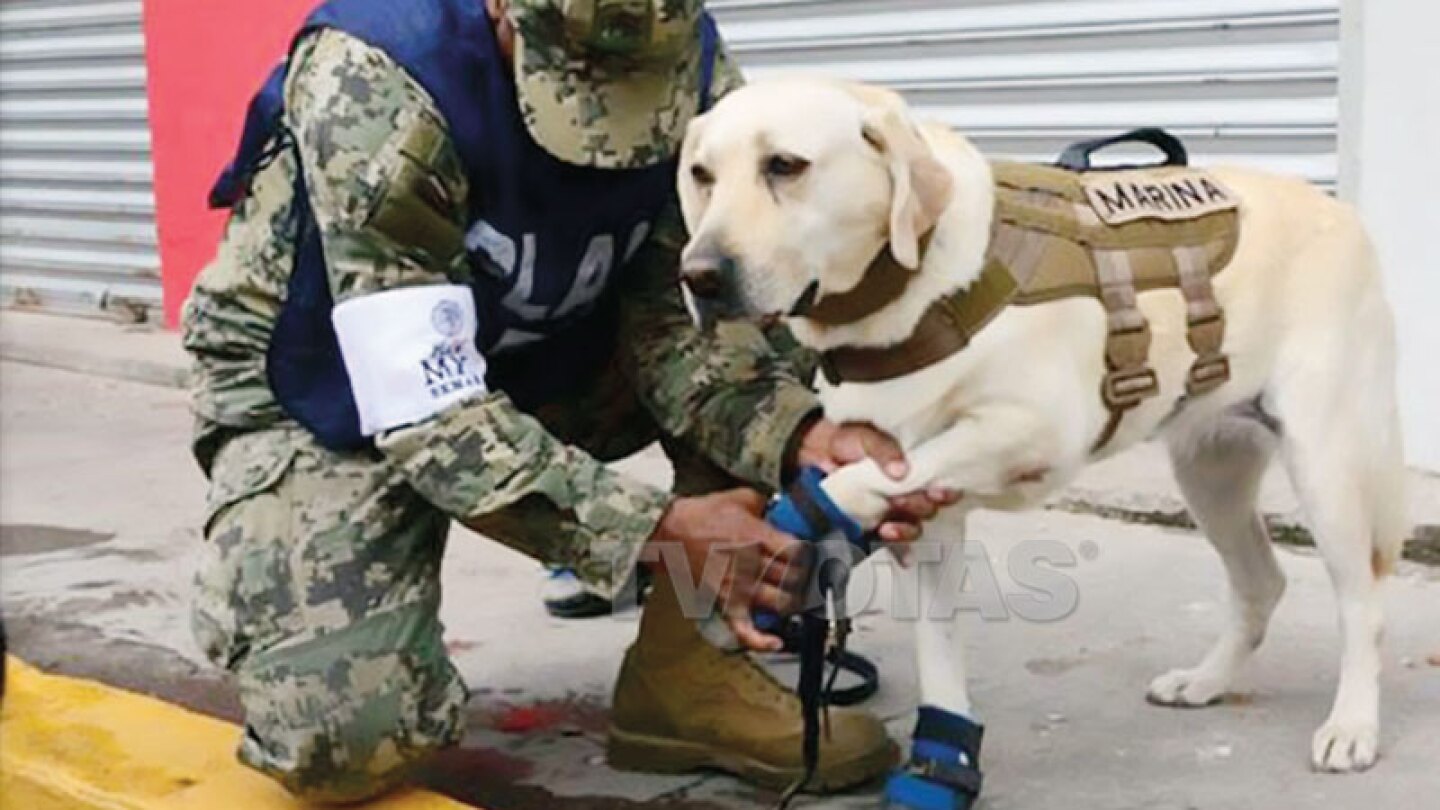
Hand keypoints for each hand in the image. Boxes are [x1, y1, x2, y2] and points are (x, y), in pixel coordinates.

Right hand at [649, 489, 809, 651]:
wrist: (669, 533)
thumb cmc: (699, 516)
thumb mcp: (740, 497)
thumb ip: (766, 502)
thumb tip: (781, 507)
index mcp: (758, 537)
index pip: (800, 553)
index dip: (812, 557)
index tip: (814, 558)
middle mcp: (752, 564)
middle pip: (795, 580)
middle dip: (807, 580)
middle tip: (811, 580)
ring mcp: (739, 586)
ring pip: (781, 604)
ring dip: (793, 604)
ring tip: (796, 598)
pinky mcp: (725, 602)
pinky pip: (745, 629)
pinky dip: (761, 641)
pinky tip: (775, 642)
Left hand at [792, 418, 961, 544]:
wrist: (817, 452)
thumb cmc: (849, 441)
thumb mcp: (866, 437)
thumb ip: (884, 450)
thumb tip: (901, 470)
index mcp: (913, 469)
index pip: (940, 485)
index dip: (944, 492)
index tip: (934, 492)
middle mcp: (907, 492)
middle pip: (927, 509)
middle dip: (918, 508)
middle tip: (899, 501)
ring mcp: (892, 511)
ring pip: (912, 528)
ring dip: (905, 530)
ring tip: (888, 527)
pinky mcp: (875, 527)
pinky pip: (893, 545)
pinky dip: (898, 553)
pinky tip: (899, 556)